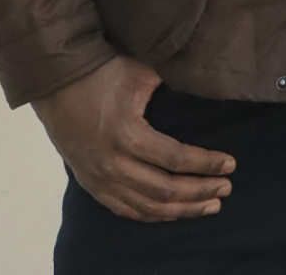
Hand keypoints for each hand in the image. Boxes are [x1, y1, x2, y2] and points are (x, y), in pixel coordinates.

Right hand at [31, 55, 235, 220]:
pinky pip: (126, 210)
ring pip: (147, 207)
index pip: (176, 158)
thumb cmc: (100, 71)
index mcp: (127, 134)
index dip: (206, 163)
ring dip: (182, 209)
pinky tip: (173, 212)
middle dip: (200, 191)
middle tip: (226, 187)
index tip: (230, 164)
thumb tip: (204, 86)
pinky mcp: (92, 185)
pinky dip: (153, 215)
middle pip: (165, 189)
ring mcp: (100, 179)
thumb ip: (170, 83)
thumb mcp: (139, 71)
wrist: (55, 82)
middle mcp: (113, 164)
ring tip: (210, 206)